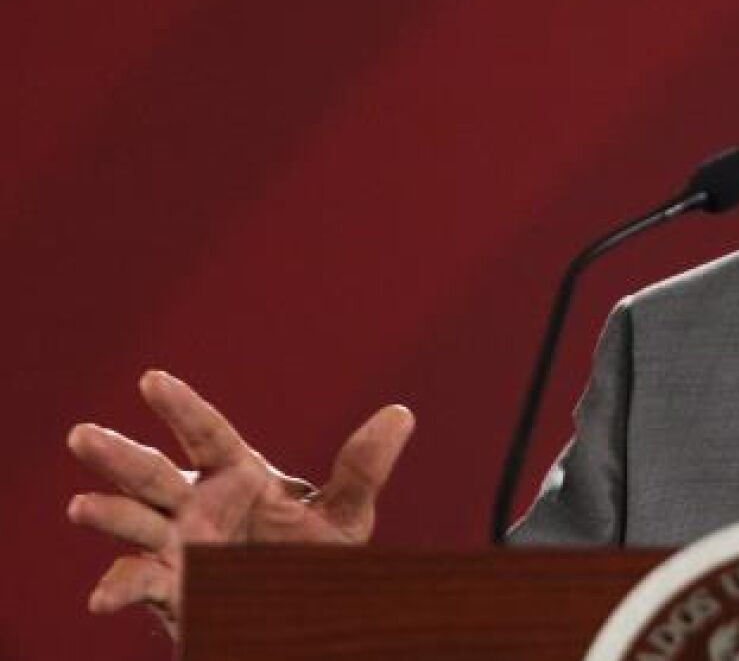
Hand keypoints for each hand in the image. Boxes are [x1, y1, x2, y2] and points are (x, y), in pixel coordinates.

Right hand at [66, 370, 414, 638]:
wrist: (299, 613)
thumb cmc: (311, 557)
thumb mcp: (345, 516)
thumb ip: (363, 469)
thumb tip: (402, 413)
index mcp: (235, 475)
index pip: (205, 433)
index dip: (180, 406)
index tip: (151, 380)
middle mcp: (195, 504)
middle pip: (152, 474)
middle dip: (117, 456)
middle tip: (82, 434)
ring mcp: (176, 545)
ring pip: (133, 522)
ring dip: (107, 514)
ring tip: (82, 506)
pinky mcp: (169, 587)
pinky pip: (136, 584)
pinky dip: (117, 588)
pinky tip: (102, 598)